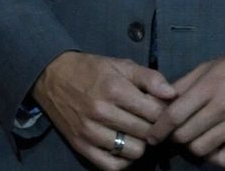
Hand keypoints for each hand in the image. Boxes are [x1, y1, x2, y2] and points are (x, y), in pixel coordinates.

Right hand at [33, 51, 175, 169]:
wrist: (51, 76)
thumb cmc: (91, 69)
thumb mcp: (120, 64)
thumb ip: (149, 77)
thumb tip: (173, 95)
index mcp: (114, 89)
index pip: (156, 113)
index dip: (164, 112)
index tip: (159, 109)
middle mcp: (102, 112)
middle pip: (147, 133)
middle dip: (153, 128)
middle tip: (147, 121)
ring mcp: (90, 131)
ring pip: (133, 151)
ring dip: (138, 144)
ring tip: (133, 132)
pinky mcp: (81, 146)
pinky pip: (113, 166)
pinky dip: (122, 160)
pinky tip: (121, 145)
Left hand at [146, 43, 224, 166]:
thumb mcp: (207, 66)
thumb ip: (184, 84)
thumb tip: (161, 100)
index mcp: (208, 87)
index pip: (175, 115)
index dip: (159, 128)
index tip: (152, 136)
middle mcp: (222, 107)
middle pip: (186, 135)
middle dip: (174, 137)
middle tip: (173, 135)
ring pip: (203, 148)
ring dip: (191, 148)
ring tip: (191, 140)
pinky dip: (212, 158)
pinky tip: (210, 148)